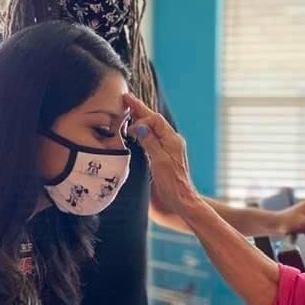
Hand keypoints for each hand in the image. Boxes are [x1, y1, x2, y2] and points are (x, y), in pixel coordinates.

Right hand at [125, 93, 200, 218]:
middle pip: (153, 122)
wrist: (179, 205)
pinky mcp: (160, 161)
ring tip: (127, 111)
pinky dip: (140, 134)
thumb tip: (140, 126)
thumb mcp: (160, 162)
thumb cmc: (173, 186)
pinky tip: (133, 134)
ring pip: (151, 131)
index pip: (155, 119)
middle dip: (139, 110)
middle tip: (125, 98)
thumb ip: (150, 142)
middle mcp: (170, 144)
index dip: (141, 110)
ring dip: (139, 121)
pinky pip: (150, 141)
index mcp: (172, 141)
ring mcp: (165, 152)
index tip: (127, 101)